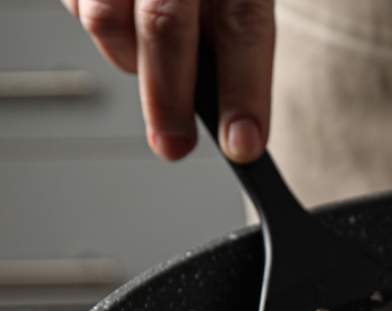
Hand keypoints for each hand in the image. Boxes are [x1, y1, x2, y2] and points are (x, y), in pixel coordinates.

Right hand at [62, 0, 275, 162]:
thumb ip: (233, 35)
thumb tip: (233, 119)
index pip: (244, 27)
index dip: (245, 90)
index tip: (244, 145)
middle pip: (166, 25)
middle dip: (170, 98)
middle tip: (175, 145)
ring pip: (106, 21)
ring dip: (129, 61)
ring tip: (150, 61)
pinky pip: (77, 7)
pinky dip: (101, 27)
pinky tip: (123, 19)